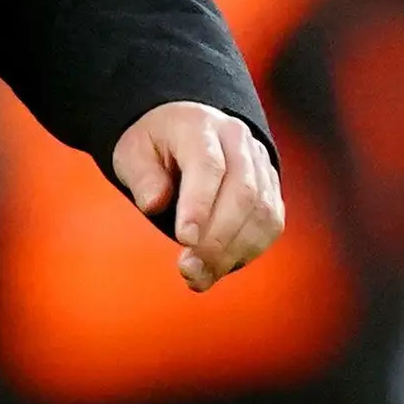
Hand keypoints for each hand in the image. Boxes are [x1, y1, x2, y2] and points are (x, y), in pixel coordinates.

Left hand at [110, 101, 285, 293]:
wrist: (184, 127)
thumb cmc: (155, 145)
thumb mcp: (132, 153)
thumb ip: (142, 177)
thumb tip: (154, 203)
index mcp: (199, 126)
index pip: (208, 166)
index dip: (200, 206)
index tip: (185, 239)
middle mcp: (237, 141)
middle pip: (243, 192)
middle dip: (218, 238)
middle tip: (189, 269)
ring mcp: (260, 164)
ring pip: (263, 212)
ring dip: (234, 252)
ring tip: (200, 277)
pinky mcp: (270, 188)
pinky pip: (271, 224)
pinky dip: (249, 251)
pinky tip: (219, 267)